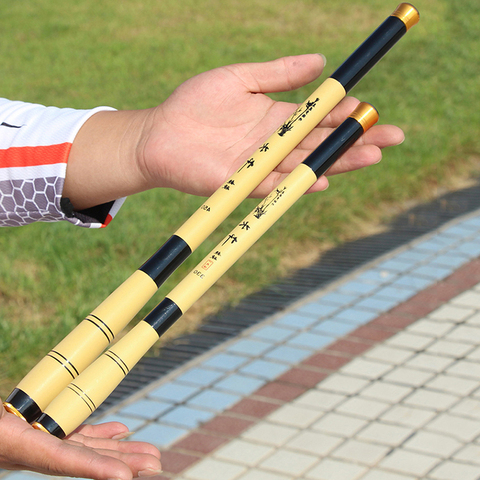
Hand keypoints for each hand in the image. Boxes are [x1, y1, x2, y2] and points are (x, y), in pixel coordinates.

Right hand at [0, 403, 160, 479]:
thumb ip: (23, 434)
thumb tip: (18, 433)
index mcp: (14, 445)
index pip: (59, 460)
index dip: (93, 469)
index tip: (124, 479)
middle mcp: (30, 448)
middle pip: (83, 459)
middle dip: (120, 465)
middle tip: (155, 466)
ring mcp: (37, 440)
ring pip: (85, 445)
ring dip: (118, 450)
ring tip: (150, 454)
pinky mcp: (39, 430)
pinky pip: (73, 434)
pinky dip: (98, 433)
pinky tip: (121, 430)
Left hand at [139, 54, 403, 196]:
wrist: (160, 133)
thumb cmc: (195, 104)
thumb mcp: (240, 78)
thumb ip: (278, 73)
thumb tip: (320, 60)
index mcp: (277, 118)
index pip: (319, 117)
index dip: (346, 114)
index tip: (371, 110)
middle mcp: (275, 145)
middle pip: (322, 143)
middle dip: (356, 141)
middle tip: (390, 139)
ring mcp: (261, 166)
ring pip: (306, 164)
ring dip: (337, 161)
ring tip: (370, 156)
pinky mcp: (243, 183)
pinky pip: (275, 185)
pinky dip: (297, 182)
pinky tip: (321, 178)